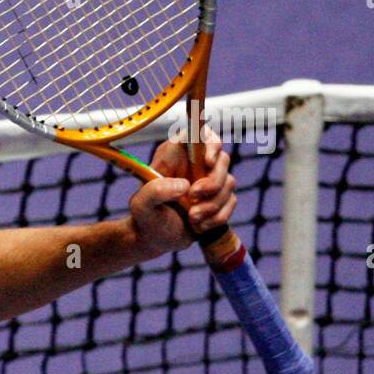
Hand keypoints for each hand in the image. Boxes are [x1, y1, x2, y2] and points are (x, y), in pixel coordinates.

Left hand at [127, 126, 237, 258]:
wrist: (156, 240)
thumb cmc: (146, 217)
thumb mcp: (142, 205)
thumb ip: (155, 192)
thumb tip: (183, 185)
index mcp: (173, 156)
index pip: (198, 134)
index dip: (209, 144)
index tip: (208, 162)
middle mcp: (194, 163)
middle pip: (221, 159)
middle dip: (212, 183)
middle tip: (192, 198)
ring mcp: (209, 179)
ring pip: (228, 182)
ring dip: (212, 205)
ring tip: (191, 218)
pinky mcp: (220, 196)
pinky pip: (231, 201)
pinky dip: (217, 217)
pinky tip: (199, 225)